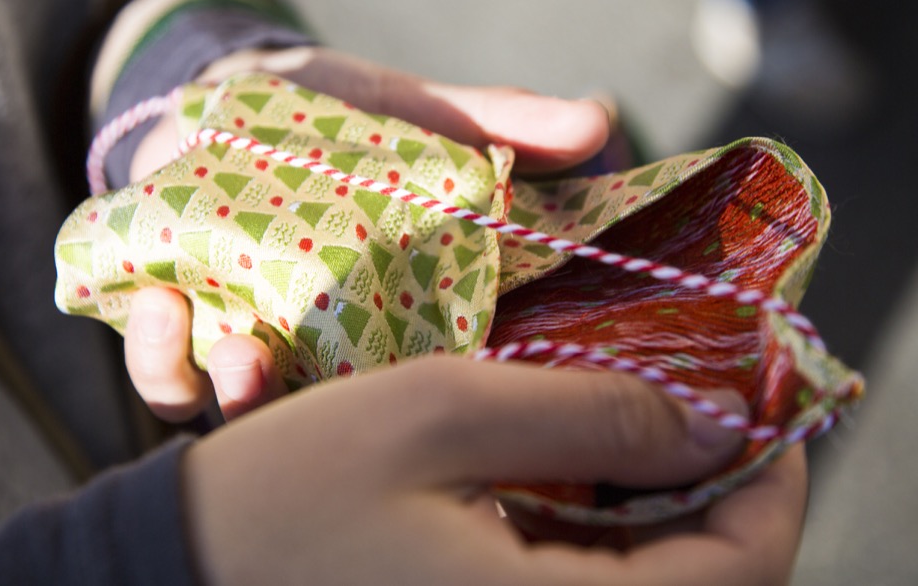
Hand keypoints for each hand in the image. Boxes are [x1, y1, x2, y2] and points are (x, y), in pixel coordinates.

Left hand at [124, 46, 611, 421]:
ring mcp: (256, 344)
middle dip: (332, 411)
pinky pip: (165, 375)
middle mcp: (329, 347)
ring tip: (240, 349)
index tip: (451, 391)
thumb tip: (603, 120)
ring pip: (248, 413)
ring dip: (237, 394)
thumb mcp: (413, 109)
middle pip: (338, 420)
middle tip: (325, 384)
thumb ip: (497, 121)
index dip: (446, 398)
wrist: (229, 97)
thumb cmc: (337, 115)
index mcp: (398, 311)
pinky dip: (157, 354)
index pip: (435, 377)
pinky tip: (161, 303)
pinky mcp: (182, 330)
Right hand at [182, 358, 806, 585]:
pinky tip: (568, 464)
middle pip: (703, 579)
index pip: (739, 571)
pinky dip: (604, 527)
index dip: (771, 478)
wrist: (182, 571)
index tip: (759, 396)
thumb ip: (584, 411)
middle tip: (687, 388)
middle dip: (712, 479)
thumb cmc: (288, 494)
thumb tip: (705, 417)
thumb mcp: (437, 416)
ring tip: (627, 409)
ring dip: (658, 498)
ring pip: (646, 584)